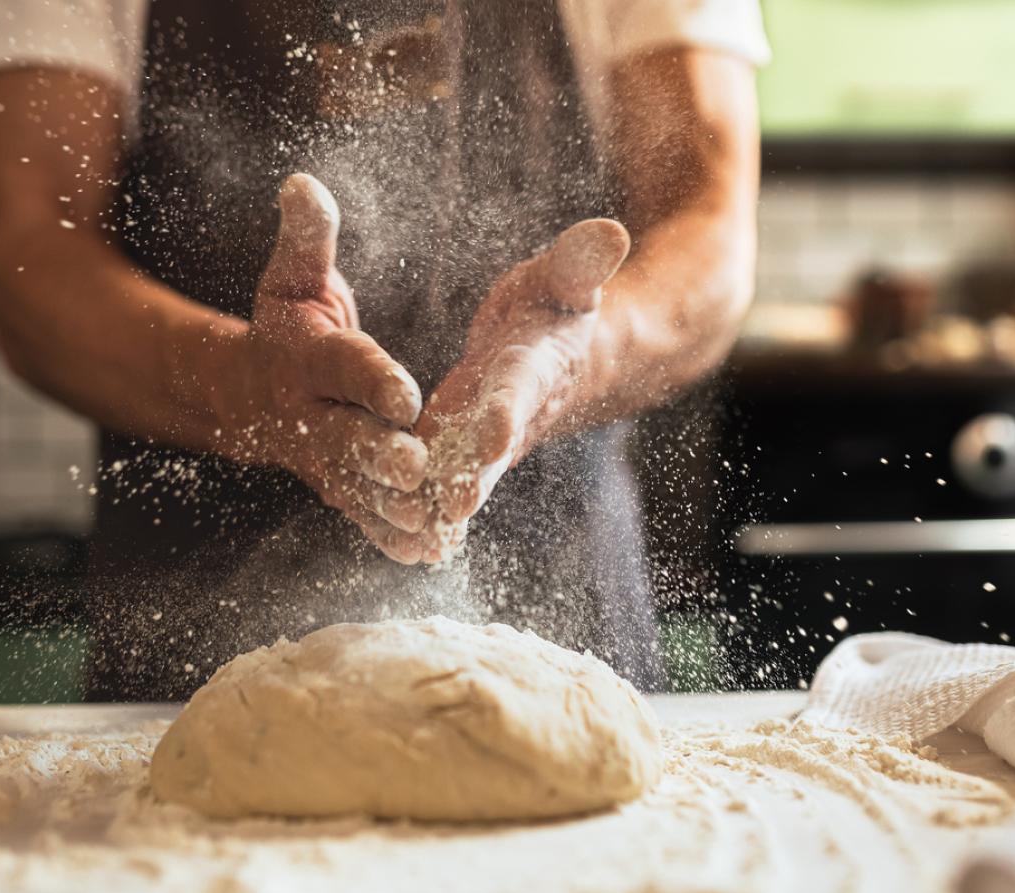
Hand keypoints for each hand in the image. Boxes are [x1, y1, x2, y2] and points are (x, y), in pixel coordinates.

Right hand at [226, 174, 434, 559]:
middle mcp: (310, 415)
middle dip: (380, 454)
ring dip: (391, 507)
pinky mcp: (335, 488)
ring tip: (432, 521)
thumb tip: (301, 182)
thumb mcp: (294, 277)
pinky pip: (361, 514)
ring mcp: (321, 459)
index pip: (342, 367)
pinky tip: (426, 552)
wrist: (247, 394)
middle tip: (418, 468)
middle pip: (346, 437)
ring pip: (356, 487)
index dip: (372, 378)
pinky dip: (388, 535)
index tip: (406, 392)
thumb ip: (307, 238)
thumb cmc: (286, 325)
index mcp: (307, 359)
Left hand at [406, 218, 631, 562]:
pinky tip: (401, 540)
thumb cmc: (558, 305)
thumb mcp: (566, 278)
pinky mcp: (462, 449)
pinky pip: (444, 481)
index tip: (492, 433)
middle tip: (451, 508)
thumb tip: (612, 230)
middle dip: (473, 478)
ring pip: (464, 476)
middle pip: (491, 450)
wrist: (564, 354)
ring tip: (414, 536)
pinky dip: (428, 510)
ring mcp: (486, 438)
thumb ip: (580, 261)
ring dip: (441, 505)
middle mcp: (512, 411)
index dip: (507, 410)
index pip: (520, 389)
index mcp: (535, 366)